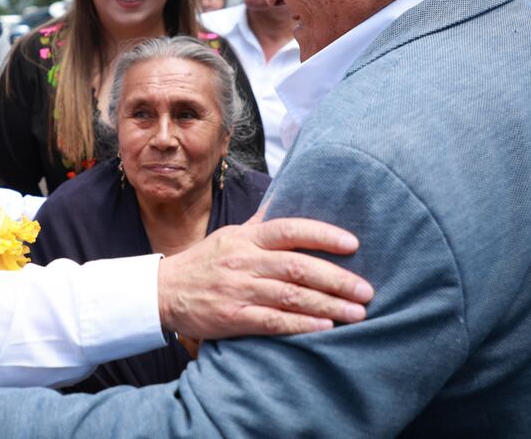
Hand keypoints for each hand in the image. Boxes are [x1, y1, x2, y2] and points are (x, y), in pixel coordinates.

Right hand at [158, 206, 373, 338]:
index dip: (323, 235)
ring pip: (290, 295)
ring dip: (328, 305)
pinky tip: (325, 328)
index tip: (354, 244)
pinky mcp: (233, 317)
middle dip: (337, 279)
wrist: (162, 291)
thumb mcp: (230, 236)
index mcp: (246, 237)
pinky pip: (272, 321)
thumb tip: (288, 201)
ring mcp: (238, 289)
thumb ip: (261, 225)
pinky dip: (301, 325)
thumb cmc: (204, 263)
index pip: (290, 229)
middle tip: (367, 290)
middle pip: (297, 266)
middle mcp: (244, 261)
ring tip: (357, 313)